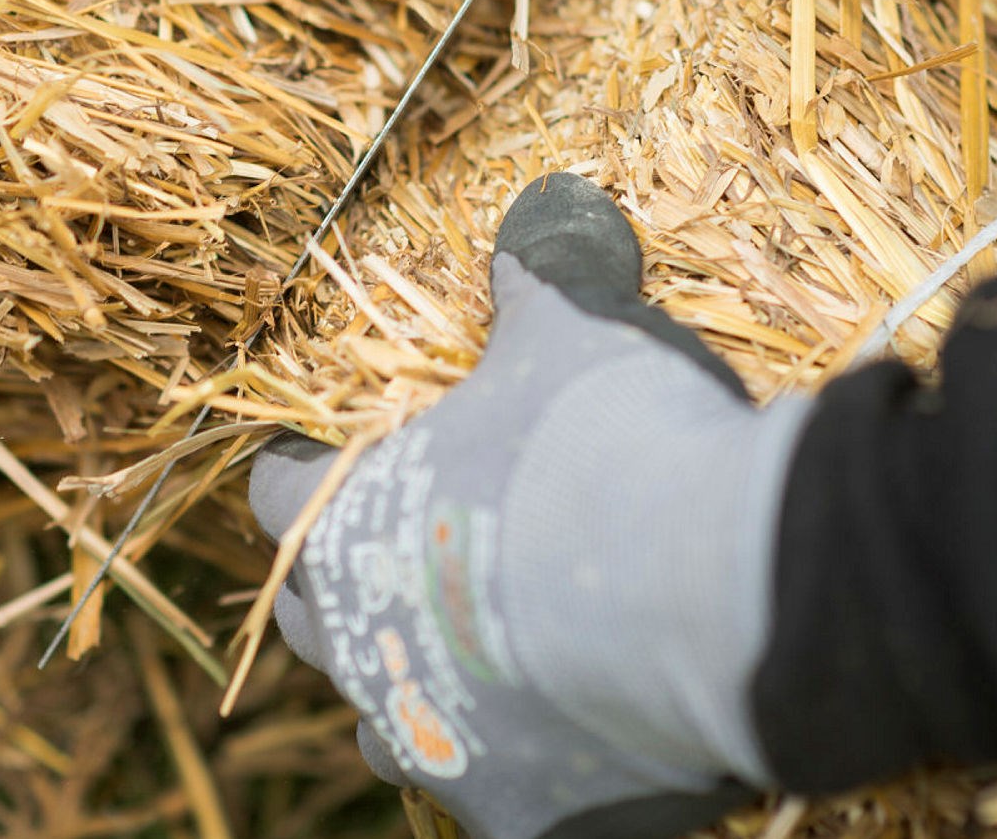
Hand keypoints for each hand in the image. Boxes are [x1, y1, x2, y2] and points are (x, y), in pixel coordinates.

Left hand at [249, 173, 813, 838]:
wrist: (719, 594)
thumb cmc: (610, 448)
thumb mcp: (567, 340)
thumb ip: (534, 287)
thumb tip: (536, 218)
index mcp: (346, 523)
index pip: (277, 493)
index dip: (301, 471)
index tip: (325, 459)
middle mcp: (362, 648)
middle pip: (309, 620)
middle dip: (343, 588)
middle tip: (404, 558)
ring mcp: (434, 746)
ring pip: (384, 734)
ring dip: (415, 696)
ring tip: (475, 664)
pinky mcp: (520, 819)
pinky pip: (494, 802)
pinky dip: (520, 771)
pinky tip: (566, 741)